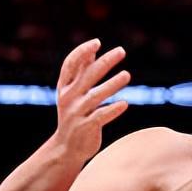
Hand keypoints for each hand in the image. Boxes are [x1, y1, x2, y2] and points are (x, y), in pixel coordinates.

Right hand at [52, 39, 130, 162]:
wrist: (66, 148)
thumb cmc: (73, 116)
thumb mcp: (73, 94)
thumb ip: (81, 74)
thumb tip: (92, 52)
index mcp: (64, 87)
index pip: (70, 65)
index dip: (82, 52)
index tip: (97, 42)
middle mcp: (68, 98)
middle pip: (87, 76)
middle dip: (104, 62)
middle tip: (121, 51)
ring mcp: (76, 113)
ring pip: (95, 96)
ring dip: (112, 84)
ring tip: (127, 75)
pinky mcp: (85, 128)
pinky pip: (100, 117)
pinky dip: (112, 110)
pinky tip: (124, 103)